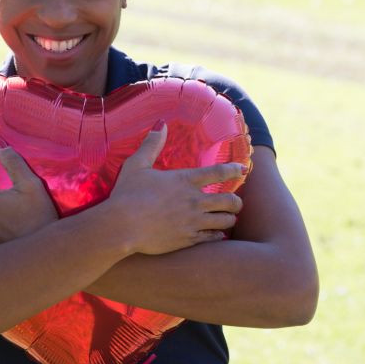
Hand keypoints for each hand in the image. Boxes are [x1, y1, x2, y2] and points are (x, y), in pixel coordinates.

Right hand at [105, 122, 245, 255]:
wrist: (121, 227)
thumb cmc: (126, 194)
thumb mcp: (137, 165)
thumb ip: (151, 144)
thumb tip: (161, 123)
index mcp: (185, 180)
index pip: (219, 173)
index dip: (234, 170)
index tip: (243, 169)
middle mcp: (195, 200)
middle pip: (231, 201)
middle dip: (237, 202)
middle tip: (235, 202)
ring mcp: (193, 222)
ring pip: (226, 221)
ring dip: (229, 219)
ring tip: (227, 218)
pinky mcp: (188, 240)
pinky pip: (213, 238)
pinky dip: (217, 235)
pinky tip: (216, 234)